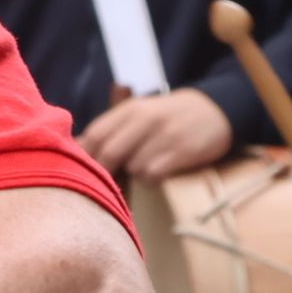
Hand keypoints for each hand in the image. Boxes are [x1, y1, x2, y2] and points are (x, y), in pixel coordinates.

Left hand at [79, 89, 232, 180]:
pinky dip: (151, 181)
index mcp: (129, 109)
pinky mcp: (184, 151)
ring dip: (132, 176)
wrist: (215, 110)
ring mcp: (165, 134)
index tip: (82, 170)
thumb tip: (76, 147)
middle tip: (105, 184)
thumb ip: (111, 128)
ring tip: (140, 173)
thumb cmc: (168, 117)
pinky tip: (157, 175)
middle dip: (104, 172)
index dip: (85, 156)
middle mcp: (145, 119)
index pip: (95, 134)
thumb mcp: (139, 112)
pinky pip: (154, 174)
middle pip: (109, 152)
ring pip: (132, 167)